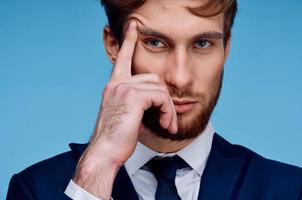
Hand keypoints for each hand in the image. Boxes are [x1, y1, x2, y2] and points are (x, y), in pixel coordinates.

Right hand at [73, 21, 176, 198]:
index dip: (129, 41)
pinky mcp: (133, 97)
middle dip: (165, 100)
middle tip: (168, 119)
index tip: (134, 26)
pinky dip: (167, 111)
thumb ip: (138, 101)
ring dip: (168, 109)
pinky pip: (161, 97)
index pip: (123, 58)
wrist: (105, 152)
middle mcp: (117, 84)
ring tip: (168, 124)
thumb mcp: (127, 115)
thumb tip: (155, 99)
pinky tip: (165, 124)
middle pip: (154, 79)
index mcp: (114, 86)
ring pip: (160, 88)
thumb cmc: (116, 137)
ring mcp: (124, 88)